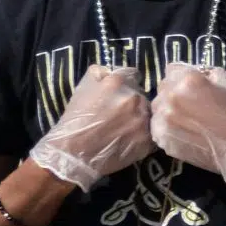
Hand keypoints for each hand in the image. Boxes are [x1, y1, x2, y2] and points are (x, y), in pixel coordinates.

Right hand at [28, 63, 153, 191]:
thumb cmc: (74, 122)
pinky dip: (144, 137)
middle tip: (120, 115)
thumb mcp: (81, 90)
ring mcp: (143, 120)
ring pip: (148, 114)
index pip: (133, 75)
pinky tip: (130, 141)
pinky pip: (152, 134)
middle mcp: (134, 98)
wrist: (73, 154)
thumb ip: (97, 75)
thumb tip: (108, 71)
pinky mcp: (147, 140)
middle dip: (133, 103)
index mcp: (117, 83)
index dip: (127, 84)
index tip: (121, 94)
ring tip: (125, 129)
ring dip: (140, 119)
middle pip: (142, 96)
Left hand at [150, 64, 225, 190]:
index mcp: (188, 79)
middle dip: (173, 93)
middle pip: (162, 87)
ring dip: (168, 111)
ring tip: (186, 122)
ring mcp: (163, 118)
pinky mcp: (161, 138)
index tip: (190, 87)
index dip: (182, 76)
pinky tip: (183, 134)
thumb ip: (208, 74)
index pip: (172, 69)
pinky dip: (166, 129)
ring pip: (157, 108)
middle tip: (190, 105)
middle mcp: (171, 96)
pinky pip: (156, 127)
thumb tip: (198, 72)